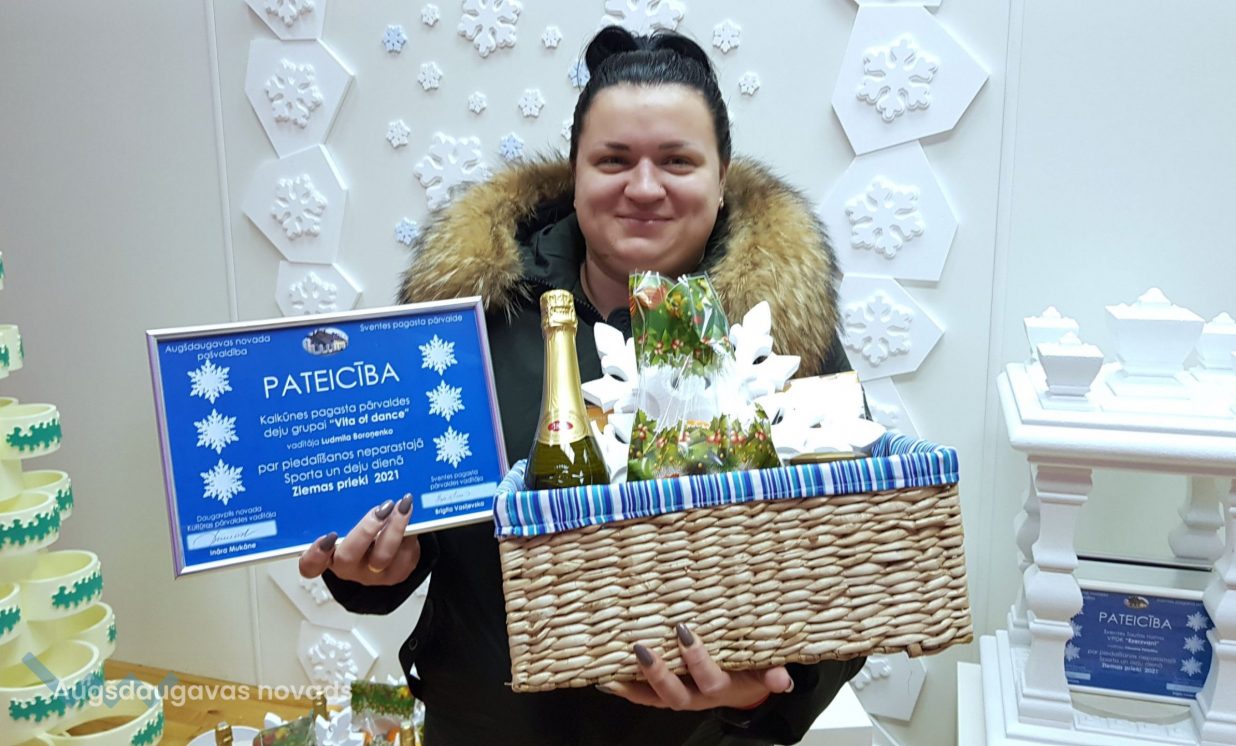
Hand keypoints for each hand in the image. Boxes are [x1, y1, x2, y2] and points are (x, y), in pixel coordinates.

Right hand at [298, 494, 419, 585]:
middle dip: (365, 530)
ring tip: (403, 506)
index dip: (315, 554)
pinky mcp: (396, 573)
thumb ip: (345, 508)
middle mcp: (346, 567)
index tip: (327, 536)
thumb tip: (356, 478)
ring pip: (381, 558)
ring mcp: (371, 573)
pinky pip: (403, 556)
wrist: (387, 548)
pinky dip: (410, 533)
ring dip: (394, 528)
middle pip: (348, 557)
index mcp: (327, 554)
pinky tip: (411, 517)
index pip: (310, 564)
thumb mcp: (347, 518)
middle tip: (381, 508)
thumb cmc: (360, 529)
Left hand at [597, 624, 793, 710]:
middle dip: (657, 674)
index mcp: (722, 688)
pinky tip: (604, 677)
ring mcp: (680, 696)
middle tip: (641, 649)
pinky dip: (624, 689)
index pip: (708, 678)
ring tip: (609, 671)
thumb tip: (781, 679)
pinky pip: (642, 696)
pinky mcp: (665, 694)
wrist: (745, 688)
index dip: (696, 658)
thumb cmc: (752, 670)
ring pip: (653, 698)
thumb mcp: (765, 669)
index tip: (684, 632)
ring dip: (632, 685)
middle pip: (674, 694)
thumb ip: (772, 671)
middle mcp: (697, 697)